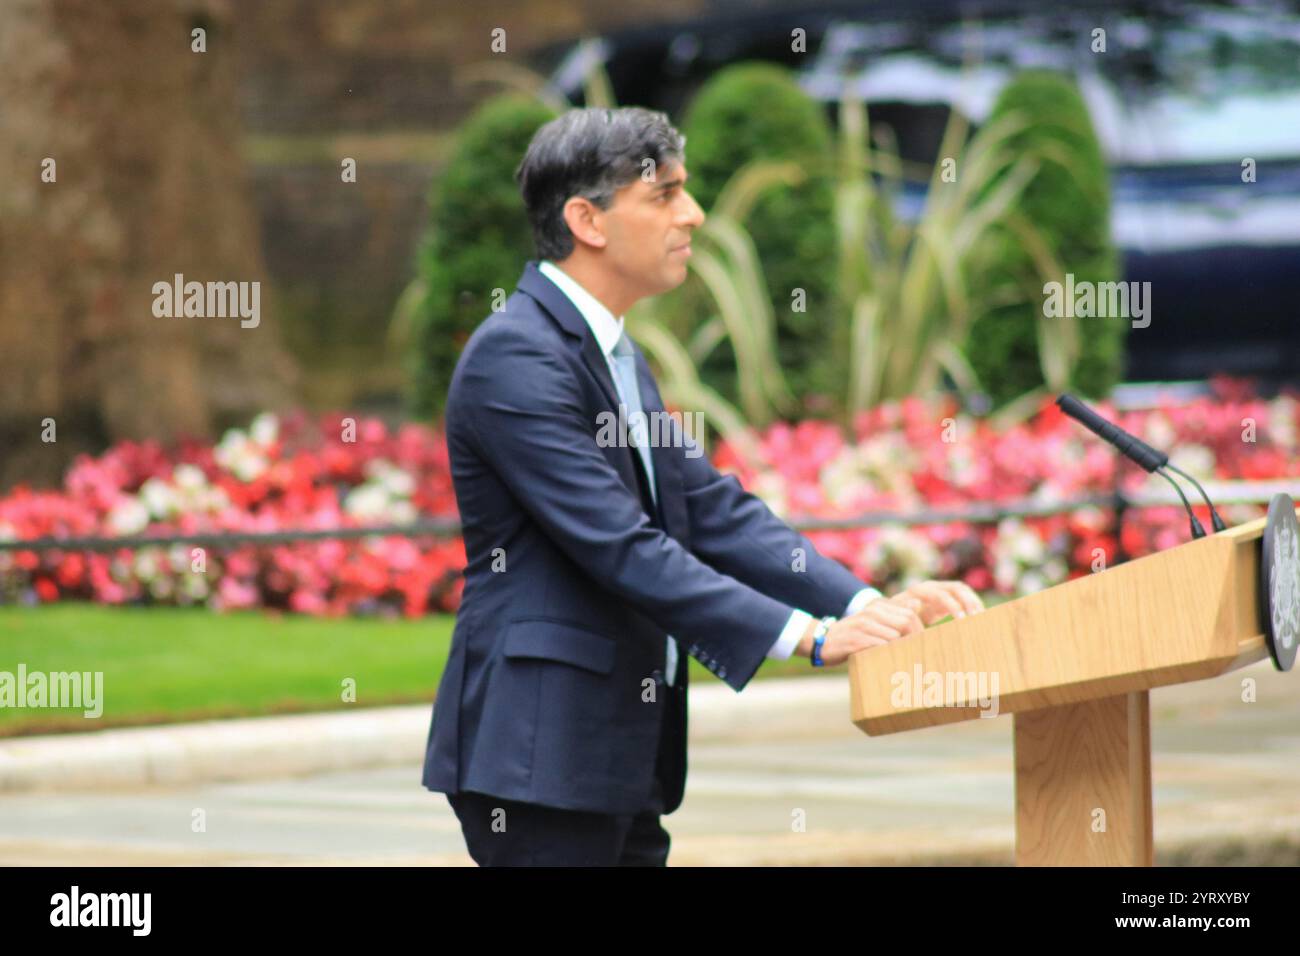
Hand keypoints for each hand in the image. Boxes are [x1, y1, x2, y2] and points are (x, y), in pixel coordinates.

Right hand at [797, 600, 923, 665]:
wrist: (823, 641)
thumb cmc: (854, 634)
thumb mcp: (872, 620)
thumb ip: (894, 613)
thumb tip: (917, 604)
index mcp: (878, 605)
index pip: (910, 613)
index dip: (920, 630)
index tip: (921, 644)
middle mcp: (872, 612)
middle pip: (906, 622)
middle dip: (915, 639)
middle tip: (917, 654)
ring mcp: (864, 625)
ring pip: (895, 636)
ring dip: (902, 649)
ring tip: (905, 660)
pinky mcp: (857, 641)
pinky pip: (880, 647)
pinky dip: (888, 655)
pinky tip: (889, 662)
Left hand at [886, 580, 983, 625]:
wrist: (894, 613)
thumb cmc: (895, 618)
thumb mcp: (899, 616)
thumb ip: (906, 610)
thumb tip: (915, 603)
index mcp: (920, 591)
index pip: (941, 595)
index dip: (953, 606)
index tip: (962, 621)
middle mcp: (932, 587)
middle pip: (956, 588)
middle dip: (969, 602)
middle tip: (977, 618)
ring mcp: (940, 589)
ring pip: (963, 590)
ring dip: (974, 602)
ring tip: (982, 618)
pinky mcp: (947, 597)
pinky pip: (964, 597)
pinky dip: (973, 605)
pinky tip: (979, 618)